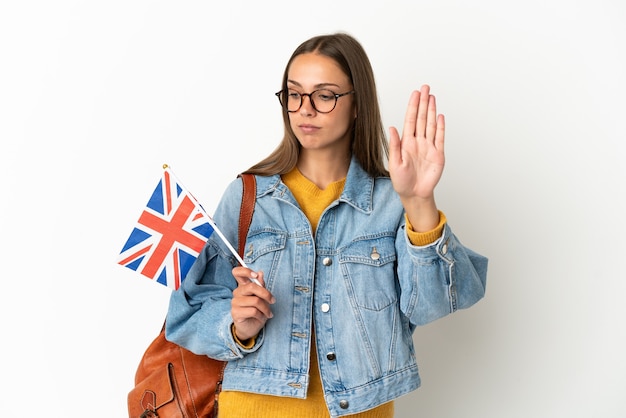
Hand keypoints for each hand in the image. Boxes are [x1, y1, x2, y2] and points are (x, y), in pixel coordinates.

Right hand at [231, 267, 274, 340]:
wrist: (252, 328)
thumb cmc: (257, 311)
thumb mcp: (262, 297)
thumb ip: (261, 285)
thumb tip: (260, 272)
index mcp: (243, 286)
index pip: (237, 272)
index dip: (246, 271)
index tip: (255, 276)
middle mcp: (237, 293)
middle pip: (251, 286)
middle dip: (266, 294)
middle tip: (273, 301)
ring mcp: (235, 303)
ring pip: (255, 301)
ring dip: (265, 308)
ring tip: (268, 313)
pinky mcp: (235, 313)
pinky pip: (253, 311)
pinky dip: (261, 315)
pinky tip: (261, 317)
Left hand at [388, 85, 444, 230]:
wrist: (414, 194)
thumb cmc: (402, 181)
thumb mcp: (394, 163)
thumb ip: (394, 145)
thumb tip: (392, 128)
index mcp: (406, 142)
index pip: (411, 120)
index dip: (413, 106)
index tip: (415, 93)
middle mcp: (418, 142)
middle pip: (422, 118)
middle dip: (423, 102)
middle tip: (425, 88)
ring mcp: (429, 147)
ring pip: (431, 124)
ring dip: (432, 111)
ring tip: (432, 97)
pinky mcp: (438, 154)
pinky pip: (440, 138)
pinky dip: (441, 127)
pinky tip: (440, 116)